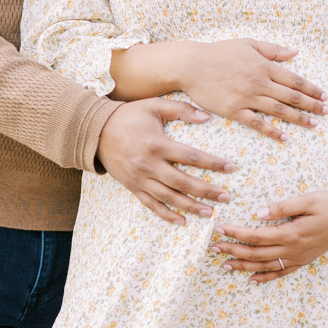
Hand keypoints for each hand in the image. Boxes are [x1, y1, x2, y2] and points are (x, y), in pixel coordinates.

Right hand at [97, 99, 237, 225]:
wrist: (96, 132)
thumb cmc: (128, 116)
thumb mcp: (154, 106)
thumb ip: (181, 109)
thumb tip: (207, 117)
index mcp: (157, 144)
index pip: (192, 157)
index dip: (213, 164)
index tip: (232, 168)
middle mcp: (149, 165)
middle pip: (183, 182)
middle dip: (206, 191)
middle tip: (226, 197)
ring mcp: (140, 179)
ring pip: (169, 198)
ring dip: (190, 207)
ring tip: (209, 213)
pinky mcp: (133, 187)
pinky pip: (151, 205)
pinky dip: (166, 215)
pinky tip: (182, 221)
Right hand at [110, 39, 326, 141]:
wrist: (192, 65)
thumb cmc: (219, 52)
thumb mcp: (248, 44)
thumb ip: (273, 49)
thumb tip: (294, 52)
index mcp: (264, 65)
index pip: (295, 79)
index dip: (312, 89)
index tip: (324, 96)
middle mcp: (260, 82)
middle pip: (292, 96)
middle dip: (312, 104)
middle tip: (327, 112)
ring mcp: (248, 97)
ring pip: (279, 110)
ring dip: (299, 118)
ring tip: (313, 124)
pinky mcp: (234, 110)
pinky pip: (257, 123)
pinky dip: (272, 131)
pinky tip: (284, 137)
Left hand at [209, 154, 327, 281]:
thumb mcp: (309, 199)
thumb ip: (282, 207)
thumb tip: (258, 213)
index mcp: (293, 233)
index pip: (257, 236)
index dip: (237, 233)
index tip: (220, 228)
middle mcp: (293, 249)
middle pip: (256, 253)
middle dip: (233, 250)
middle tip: (213, 247)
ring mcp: (298, 258)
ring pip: (265, 266)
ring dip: (243, 265)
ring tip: (224, 264)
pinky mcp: (303, 261)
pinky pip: (280, 273)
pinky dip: (264, 277)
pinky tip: (250, 279)